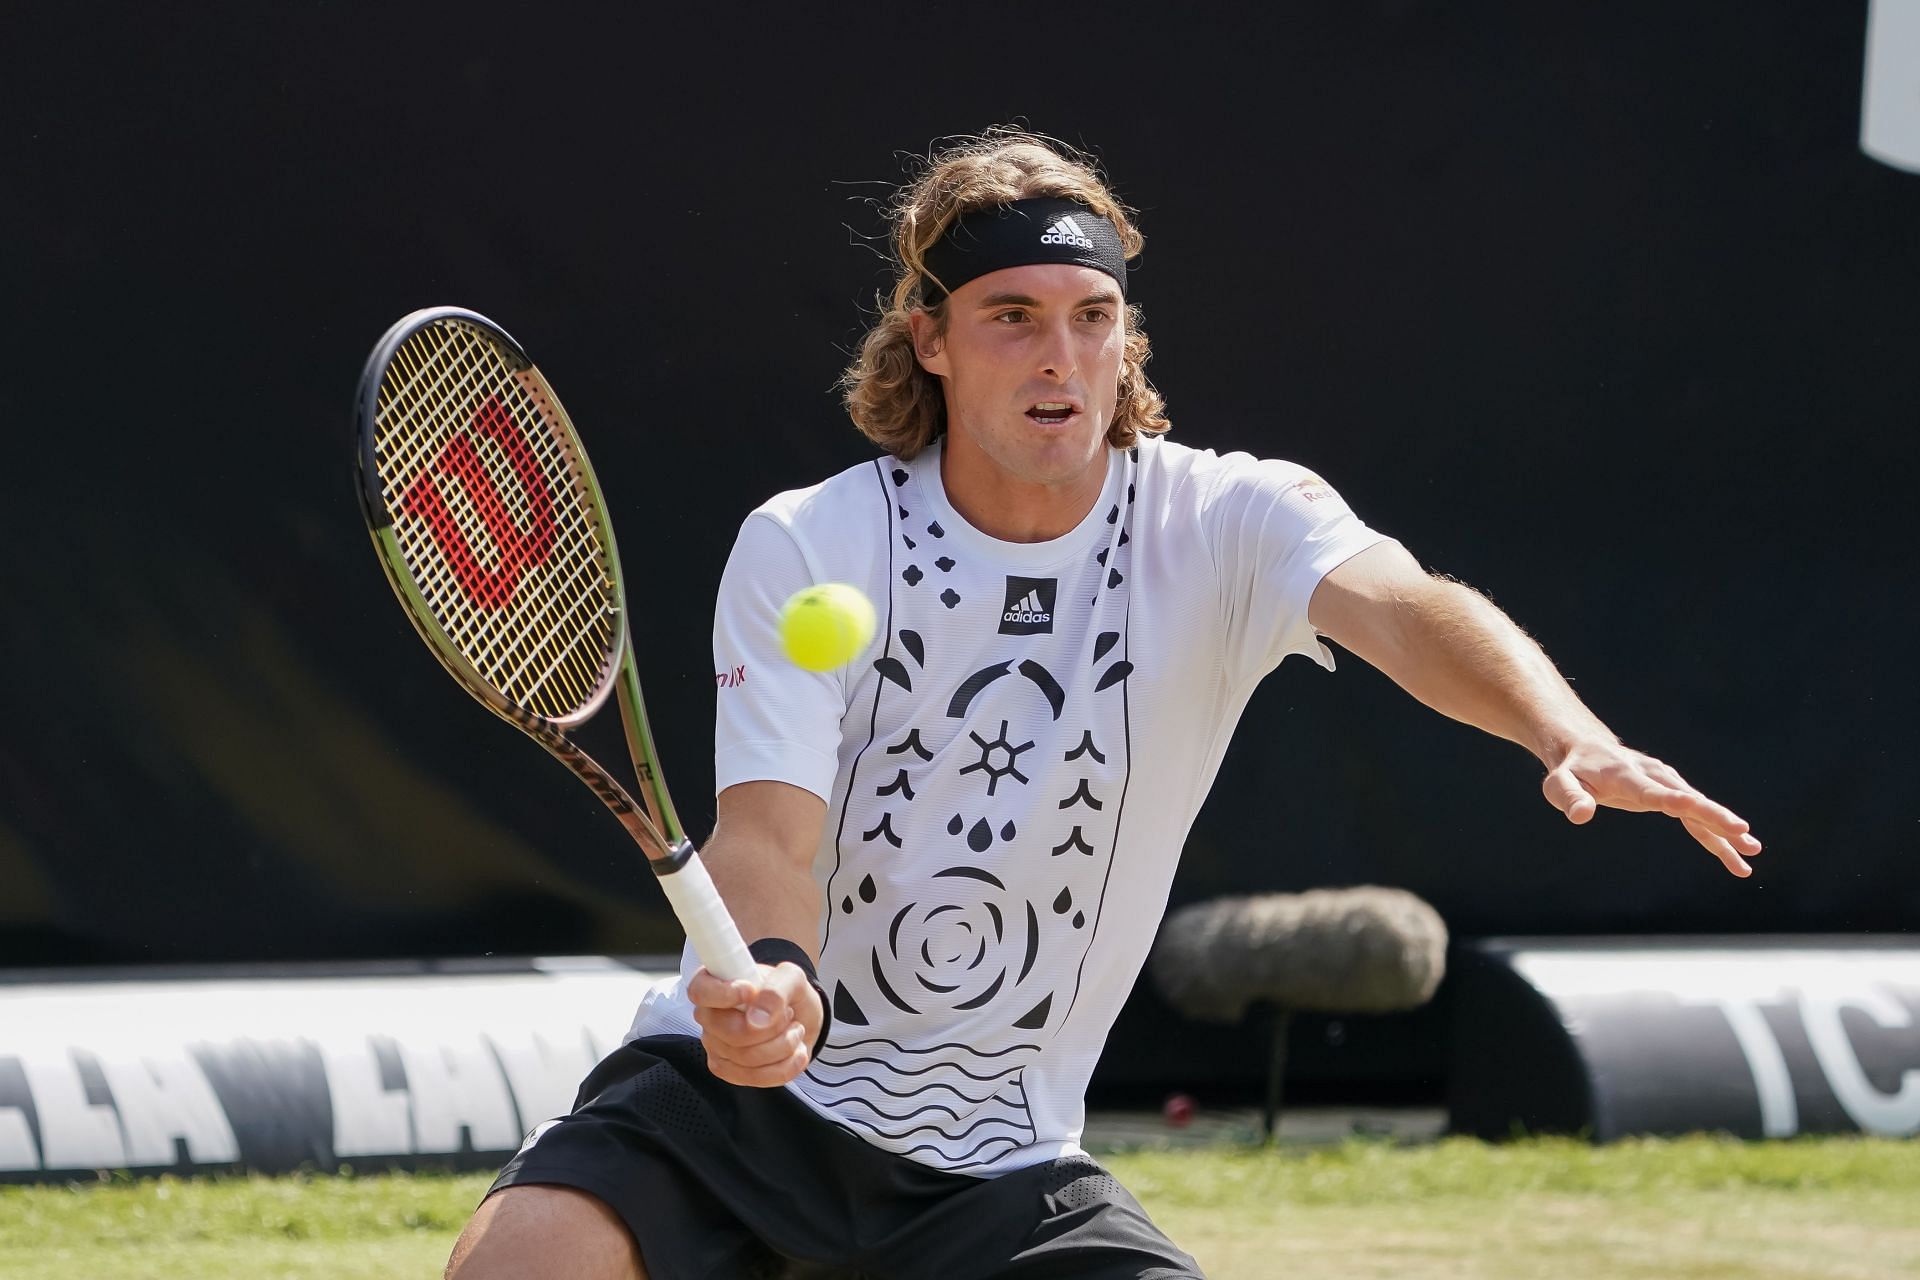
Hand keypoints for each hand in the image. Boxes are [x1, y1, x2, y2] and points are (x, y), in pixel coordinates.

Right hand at [688, 962, 823, 1086]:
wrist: (801, 1020)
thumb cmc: (787, 995)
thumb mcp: (792, 978)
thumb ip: (777, 989)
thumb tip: (759, 1018)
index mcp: (716, 984)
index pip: (700, 991)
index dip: (723, 994)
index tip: (751, 992)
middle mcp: (710, 1017)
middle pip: (731, 1033)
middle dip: (772, 1027)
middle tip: (788, 1014)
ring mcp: (716, 1047)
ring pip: (746, 1058)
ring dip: (784, 1045)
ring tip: (795, 1030)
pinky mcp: (730, 1071)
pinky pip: (757, 1077)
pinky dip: (786, 1065)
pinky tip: (796, 1051)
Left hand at [1541, 740, 1762, 875]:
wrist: (1587, 749)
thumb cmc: (1571, 771)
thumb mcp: (1559, 784)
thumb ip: (1570, 798)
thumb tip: (1581, 816)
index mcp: (1626, 776)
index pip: (1652, 790)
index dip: (1673, 798)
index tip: (1695, 805)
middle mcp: (1653, 777)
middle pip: (1687, 798)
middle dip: (1714, 816)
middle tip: (1741, 832)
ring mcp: (1666, 784)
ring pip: (1699, 809)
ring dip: (1725, 830)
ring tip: (1752, 851)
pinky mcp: (1672, 794)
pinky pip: (1696, 818)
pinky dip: (1716, 836)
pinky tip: (1737, 856)